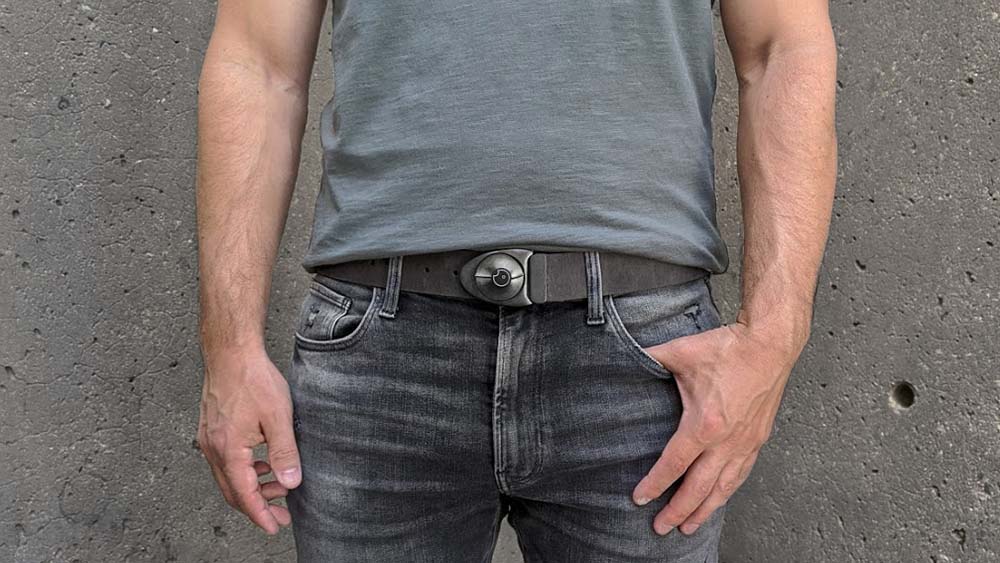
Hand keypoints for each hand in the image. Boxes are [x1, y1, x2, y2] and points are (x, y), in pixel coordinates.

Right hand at [196, 347, 300, 534]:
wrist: (231, 353)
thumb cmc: (253, 379)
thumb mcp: (278, 417)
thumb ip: (284, 452)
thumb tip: (290, 483)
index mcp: (228, 450)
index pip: (244, 494)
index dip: (260, 515)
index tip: (275, 526)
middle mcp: (213, 449)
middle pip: (232, 491)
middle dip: (257, 507)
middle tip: (280, 515)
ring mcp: (210, 439)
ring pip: (228, 477)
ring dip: (252, 487)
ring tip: (277, 489)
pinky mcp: (212, 430)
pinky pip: (226, 461)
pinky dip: (244, 470)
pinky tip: (262, 464)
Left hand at [632, 319, 803, 535]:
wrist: (769, 344)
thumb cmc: (728, 348)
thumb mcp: (680, 351)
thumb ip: (648, 358)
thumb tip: (623, 355)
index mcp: (704, 424)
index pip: (674, 464)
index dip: (655, 484)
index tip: (640, 499)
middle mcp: (726, 441)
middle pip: (698, 487)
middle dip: (678, 511)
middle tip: (660, 528)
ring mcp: (745, 443)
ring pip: (723, 488)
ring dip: (704, 510)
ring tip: (689, 527)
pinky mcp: (758, 439)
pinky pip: (741, 474)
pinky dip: (727, 492)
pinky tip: (719, 499)